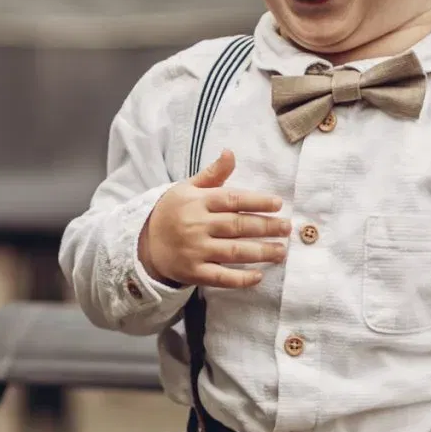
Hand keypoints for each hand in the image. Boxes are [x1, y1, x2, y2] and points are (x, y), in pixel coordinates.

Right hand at [140, 151, 290, 289]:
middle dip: (266, 227)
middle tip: (287, 228)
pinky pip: (221, 277)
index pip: (232, 199)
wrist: (144, 241)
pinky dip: (241, 278)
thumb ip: (213, 175)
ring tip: (281, 251)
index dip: (257, 201)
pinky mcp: (193, 272)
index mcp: (198, 202)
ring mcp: (195, 250)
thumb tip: (230, 153)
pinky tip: (258, 276)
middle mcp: (197, 225)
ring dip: (261, 252)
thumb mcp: (188, 188)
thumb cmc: (173, 211)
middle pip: (238, 226)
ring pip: (234, 252)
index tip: (278, 204)